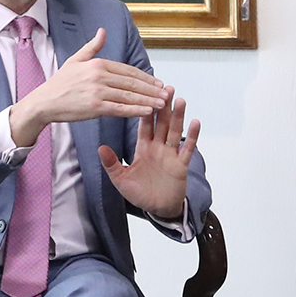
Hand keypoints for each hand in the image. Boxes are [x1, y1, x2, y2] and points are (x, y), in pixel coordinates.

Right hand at [9, 28, 170, 146]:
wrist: (44, 102)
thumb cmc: (60, 83)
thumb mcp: (75, 60)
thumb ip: (92, 47)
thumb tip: (103, 31)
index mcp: (97, 64)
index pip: (127, 70)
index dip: (145, 77)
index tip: (157, 83)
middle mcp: (99, 75)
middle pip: (132, 82)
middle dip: (151, 89)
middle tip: (166, 93)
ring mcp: (97, 91)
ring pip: (129, 95)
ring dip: (148, 100)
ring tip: (162, 103)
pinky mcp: (95, 106)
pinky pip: (120, 108)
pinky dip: (136, 110)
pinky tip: (148, 112)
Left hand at [101, 93, 199, 221]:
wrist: (157, 209)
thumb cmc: (140, 193)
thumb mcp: (120, 179)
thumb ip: (112, 163)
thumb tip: (100, 148)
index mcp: (143, 147)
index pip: (144, 124)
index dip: (145, 109)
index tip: (145, 92)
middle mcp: (158, 147)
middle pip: (162, 123)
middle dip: (164, 106)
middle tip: (166, 88)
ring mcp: (171, 154)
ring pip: (175, 131)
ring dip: (178, 116)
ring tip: (180, 100)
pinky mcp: (181, 164)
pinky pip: (187, 148)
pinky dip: (192, 136)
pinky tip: (195, 122)